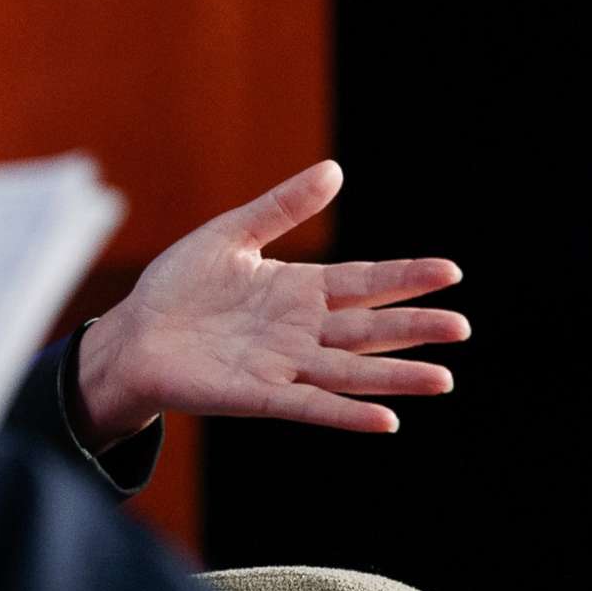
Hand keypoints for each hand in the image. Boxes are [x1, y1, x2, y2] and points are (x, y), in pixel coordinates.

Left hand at [76, 159, 468, 444]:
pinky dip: (346, 414)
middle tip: (461, 327)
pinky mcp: (256, 395)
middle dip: (414, 328)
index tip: (450, 272)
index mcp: (298, 290)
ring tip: (442, 379)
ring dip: (395, 376)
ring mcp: (282, 365)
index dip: (405, 278)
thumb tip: (334, 170)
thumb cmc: (178, 288)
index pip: (363, 282)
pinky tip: (386, 419)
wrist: (130, 336)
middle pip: (367, 329)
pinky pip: (309, 406)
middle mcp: (300, 331)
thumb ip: (280, 209)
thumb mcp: (229, 236)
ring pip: (350, 372)